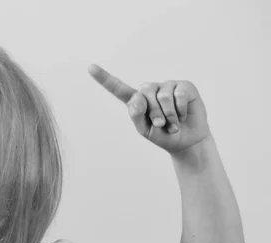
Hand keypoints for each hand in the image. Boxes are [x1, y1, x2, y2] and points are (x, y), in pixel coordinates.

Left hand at [88, 64, 210, 153]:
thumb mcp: (144, 130)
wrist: (186, 140)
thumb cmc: (162, 135)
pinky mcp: (184, 85)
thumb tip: (137, 97)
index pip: (118, 88)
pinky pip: (179, 94)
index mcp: (136, 101)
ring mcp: (167, 86)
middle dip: (154, 114)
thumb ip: (136, 115)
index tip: (90, 67)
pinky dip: (180, 110)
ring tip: (173, 123)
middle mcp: (150, 90)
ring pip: (162, 96)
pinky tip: (183, 115)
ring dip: (169, 115)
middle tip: (161, 125)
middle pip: (144, 94)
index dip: (104, 78)